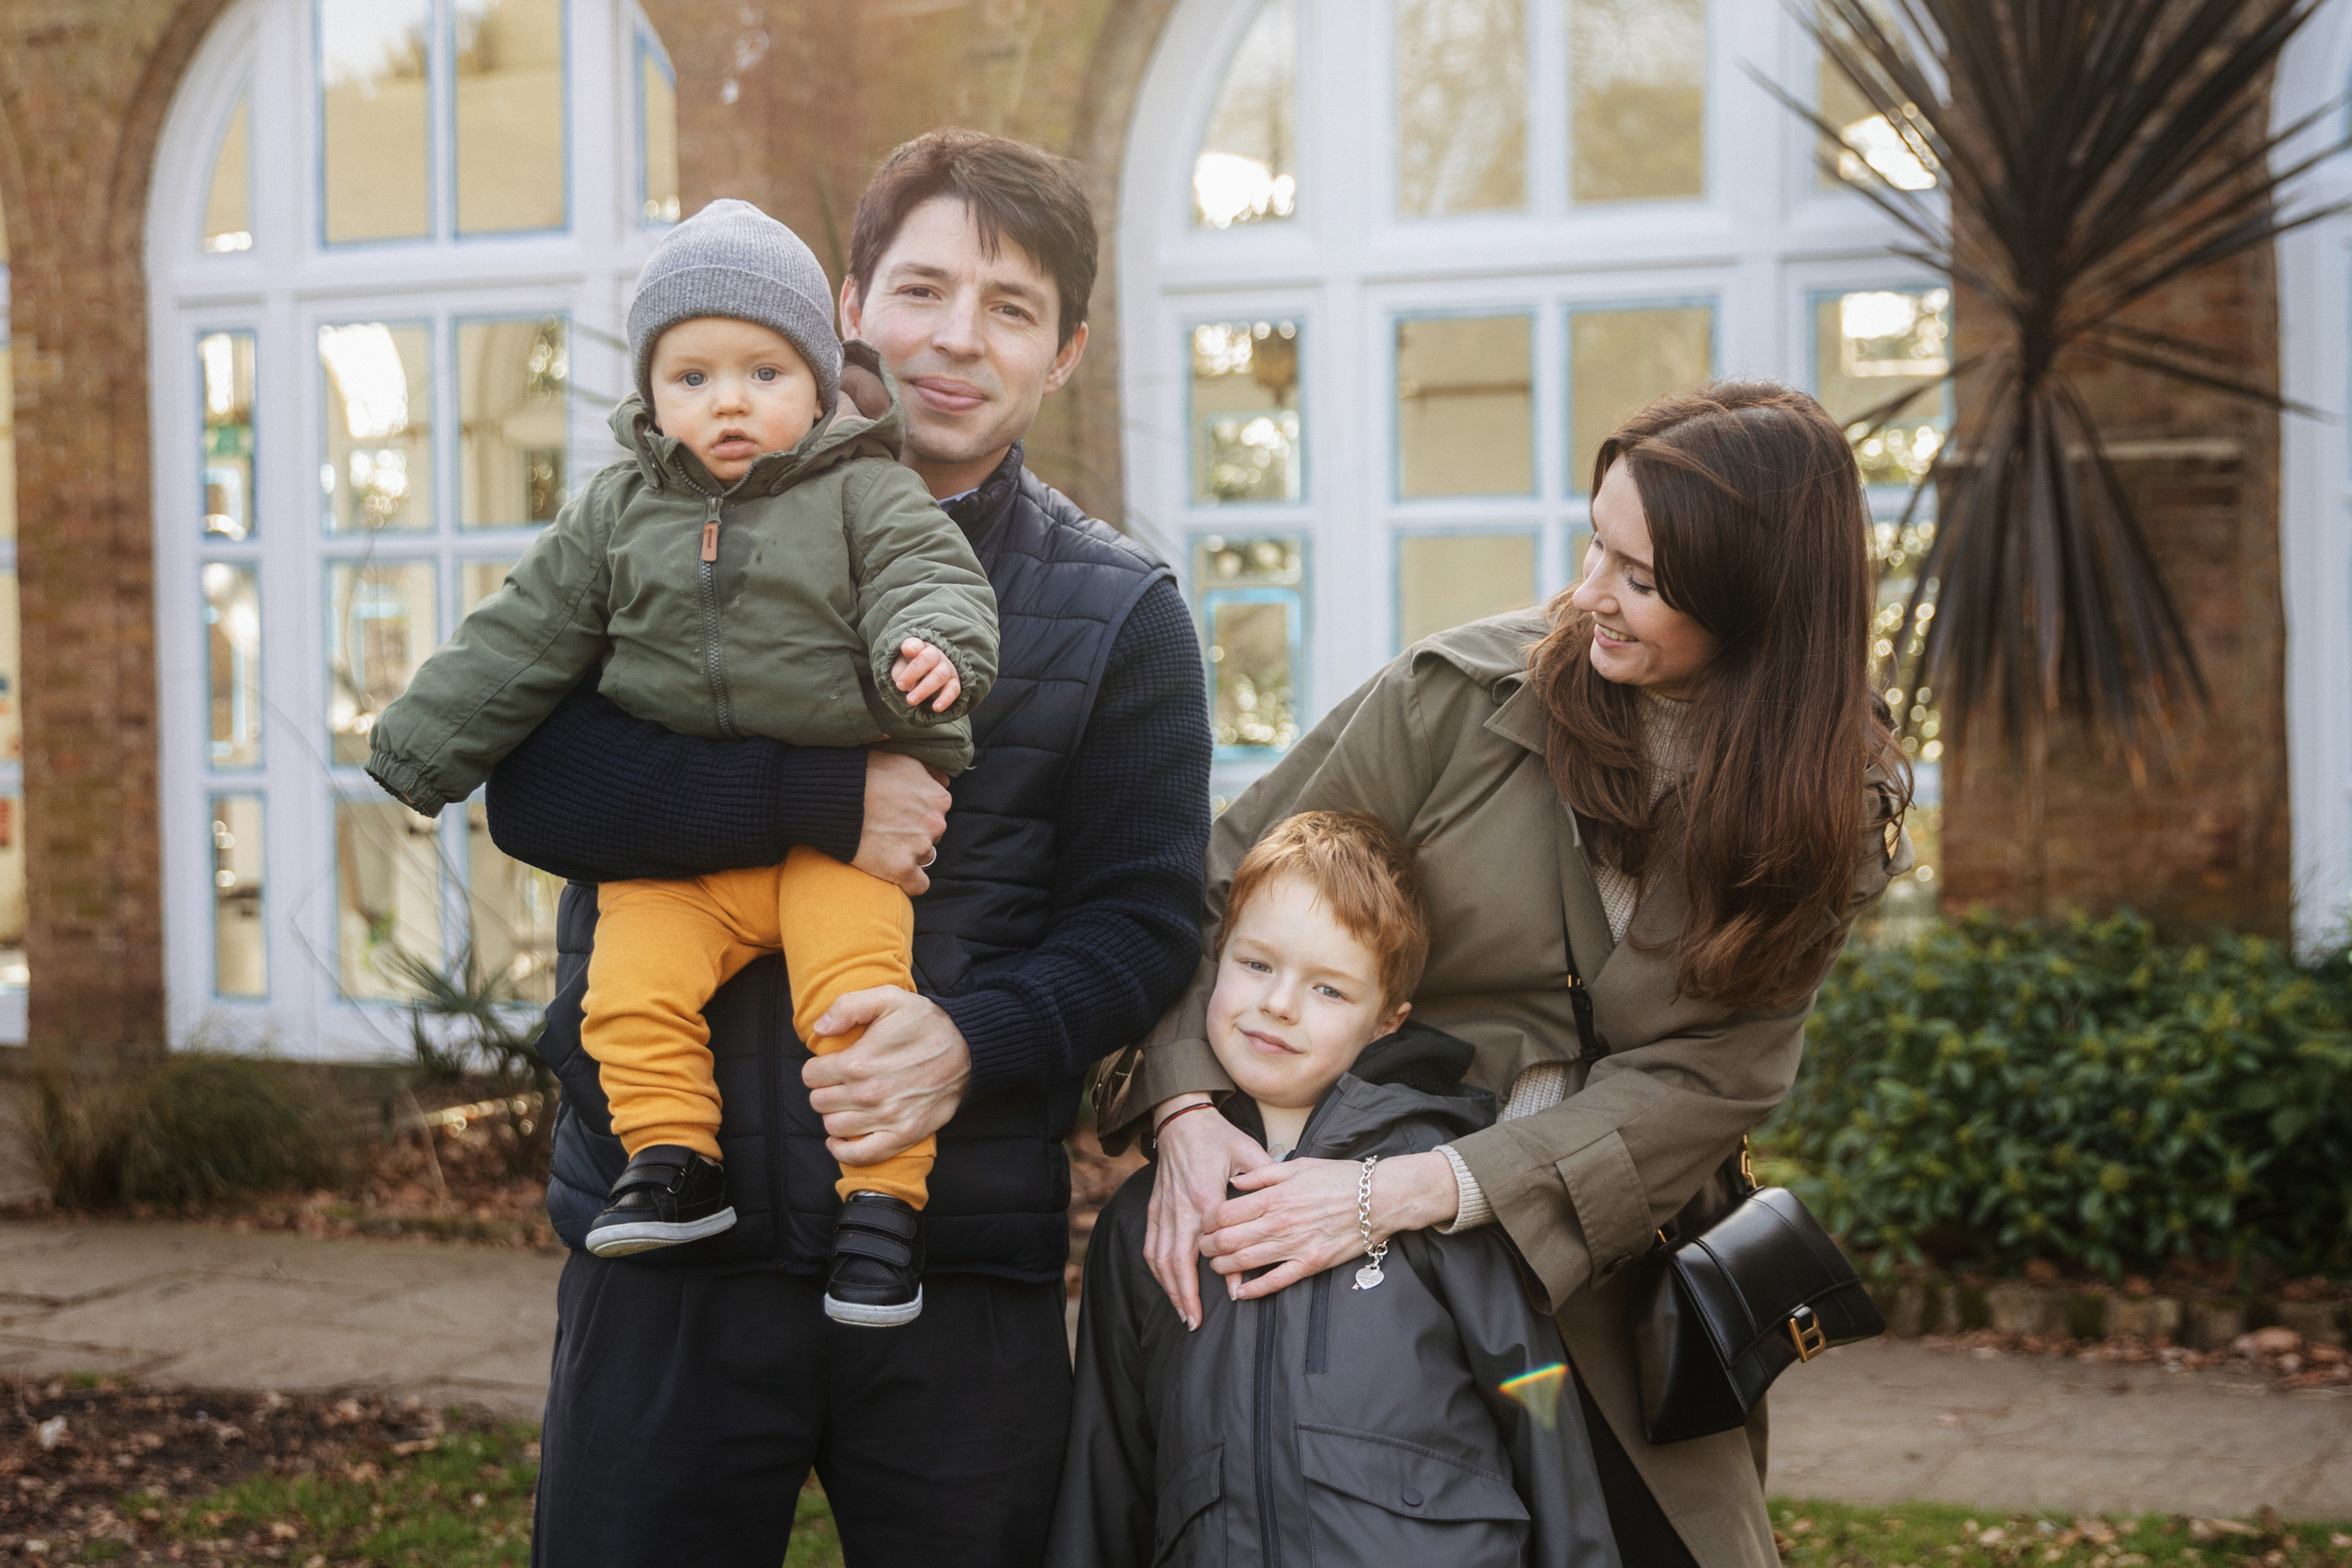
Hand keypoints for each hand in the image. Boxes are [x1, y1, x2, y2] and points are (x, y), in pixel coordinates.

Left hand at [802, 989, 971, 1165]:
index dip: (817, 1068)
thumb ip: (847, 1007)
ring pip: (833, 1126)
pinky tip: (840, 1139)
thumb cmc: (927, 1022)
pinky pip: (860, 1155)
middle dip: (824, 1090)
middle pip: (819, 1102)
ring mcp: (886, 1118)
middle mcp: (868, 1094)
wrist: (968, 1049)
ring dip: (834, 1115)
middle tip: (839, 1082)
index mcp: (859, 1061)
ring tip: (846, 1103)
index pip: (811, 1075)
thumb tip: (819, 1029)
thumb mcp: (888, 998)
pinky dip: (843, 1151)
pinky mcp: (903, 1135)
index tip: (830, 1064)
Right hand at [853, 750, 949, 894]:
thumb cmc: (865, 773)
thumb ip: (929, 773)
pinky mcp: (901, 868)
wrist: (834, 794)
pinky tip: (894, 873)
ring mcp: (920, 847)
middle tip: (887, 830)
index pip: (938, 814)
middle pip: (932, 837)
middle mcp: (935, 823)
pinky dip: (909, 882)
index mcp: (939, 798)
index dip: (917, 816)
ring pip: (924, 859)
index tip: (898, 815)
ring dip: (909, 856)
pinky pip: (919, 885)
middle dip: (915, 836)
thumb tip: (946, 782)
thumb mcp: (904, 760)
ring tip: (883, 846)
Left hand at [891, 639, 961, 712]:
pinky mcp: (954, 682)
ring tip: (911, 701)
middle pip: (927, 659)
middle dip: (912, 673)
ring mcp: (947, 668)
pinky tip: (936, 708)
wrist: (925, 678)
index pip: (916, 644)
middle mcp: (936, 654)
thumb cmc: (909, 671)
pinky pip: (953, 689)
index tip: (907, 650)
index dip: (912, 647)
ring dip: (924, 689)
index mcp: (920, 648)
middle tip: (900, 687)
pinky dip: (945, 699)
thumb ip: (900, 670)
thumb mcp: (899, 667)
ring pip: (939, 675)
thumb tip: (907, 681)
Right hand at [1144, 1096, 1273, 1329]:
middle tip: (1195, 1322)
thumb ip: (1263, 1184)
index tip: (1233, 1295)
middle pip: (1178, 1261)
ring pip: (1161, 1258)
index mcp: (1206, 1195)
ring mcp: (1165, 1209)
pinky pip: (1151, 1245)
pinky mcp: (1155, 1207)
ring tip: (1182, 1313)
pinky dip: (1156, 1270)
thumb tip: (1278, 1212)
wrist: (1182, 1118)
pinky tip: (1166, 1286)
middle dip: (1185, 1295)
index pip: (1213, 1243)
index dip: (1222, 1272)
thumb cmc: (1218, 1136)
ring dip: (1169, 1289)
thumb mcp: (1249, 1153)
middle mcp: (1182, 1207)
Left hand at [1200, 1150, 1459, 1301]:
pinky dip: (1254, 1290)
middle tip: (1204, 1247)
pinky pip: (1275, 1282)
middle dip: (1209, 1246)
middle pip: (1228, 1240)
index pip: (1224, 1213)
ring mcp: (1294, 1246)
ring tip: (1217, 1266)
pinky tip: (1241, 1292)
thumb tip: (1235, 1182)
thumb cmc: (1339, 1178)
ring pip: (1245, 1263)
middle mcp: (1278, 1223)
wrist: (1378, 1198)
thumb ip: (1262, 1174)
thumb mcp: (1298, 1165)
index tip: (1204, 1224)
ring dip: (1224, 1267)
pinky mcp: (1309, 1264)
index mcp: (1273, 1196)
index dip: (1207, 1222)